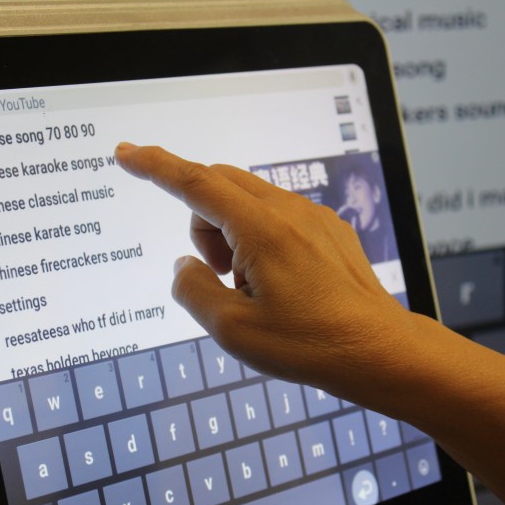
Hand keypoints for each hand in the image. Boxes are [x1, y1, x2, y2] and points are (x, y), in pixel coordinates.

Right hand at [115, 143, 412, 391]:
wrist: (378, 352)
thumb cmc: (311, 344)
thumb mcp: (232, 330)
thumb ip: (192, 290)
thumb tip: (184, 267)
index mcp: (262, 229)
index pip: (194, 182)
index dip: (154, 166)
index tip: (126, 153)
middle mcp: (289, 212)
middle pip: (219, 187)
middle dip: (201, 224)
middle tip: (218, 275)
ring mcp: (313, 218)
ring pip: (247, 201)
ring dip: (231, 235)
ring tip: (252, 287)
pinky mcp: (327, 230)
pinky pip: (276, 216)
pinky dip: (259, 239)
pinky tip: (279, 284)